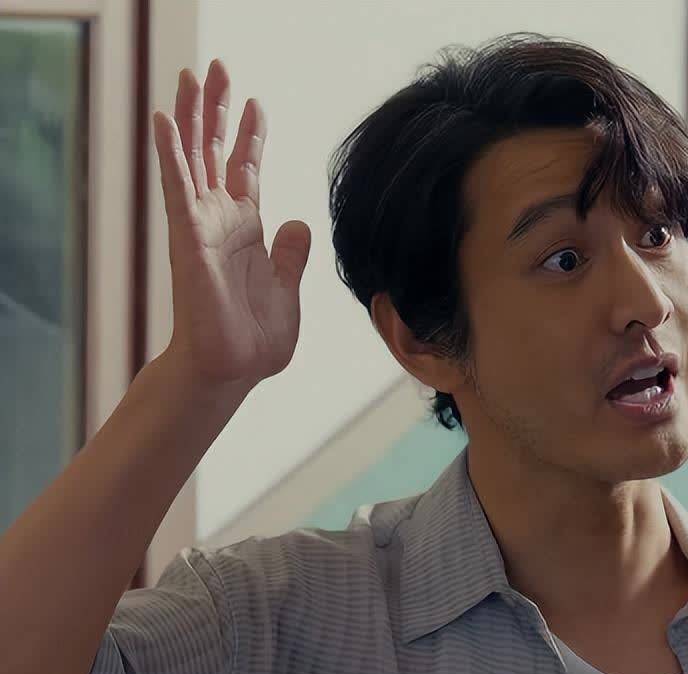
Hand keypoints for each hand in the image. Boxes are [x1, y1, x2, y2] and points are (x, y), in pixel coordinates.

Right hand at [152, 59, 310, 390]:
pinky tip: (166, 117)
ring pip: (192, 157)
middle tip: (217, 68)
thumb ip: (291, 255)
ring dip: (192, 115)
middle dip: (217, 110)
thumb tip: (299, 222)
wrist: (234, 369)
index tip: (254, 102)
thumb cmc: (255, 339)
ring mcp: (201, 226)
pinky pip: (177, 186)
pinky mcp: (188, 237)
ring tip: (192, 74)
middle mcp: (220, 221)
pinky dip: (170, 151)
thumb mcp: (286, 290)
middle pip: (215, 152)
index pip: (246, 170)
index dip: (250, 136)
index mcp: (246, 230)